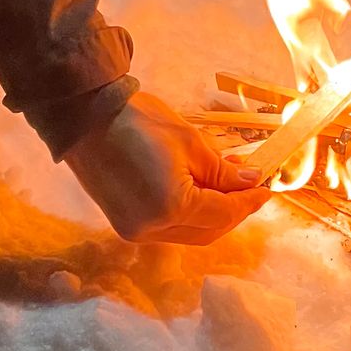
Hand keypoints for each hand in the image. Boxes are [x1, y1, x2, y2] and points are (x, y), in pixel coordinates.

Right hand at [67, 92, 271, 244]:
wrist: (84, 116)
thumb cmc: (137, 120)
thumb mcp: (191, 142)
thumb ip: (224, 171)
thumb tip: (250, 183)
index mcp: (171, 207)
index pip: (223, 213)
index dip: (248, 202)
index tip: (266, 189)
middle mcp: (152, 229)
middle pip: (208, 232)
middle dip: (233, 212)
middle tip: (250, 189)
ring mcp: (135, 231)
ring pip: (189, 234)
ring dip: (212, 216)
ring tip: (227, 188)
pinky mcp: (124, 225)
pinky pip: (168, 228)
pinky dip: (188, 215)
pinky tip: (199, 193)